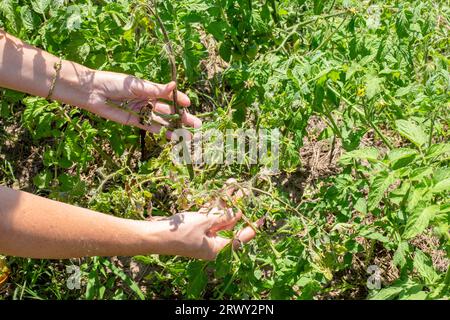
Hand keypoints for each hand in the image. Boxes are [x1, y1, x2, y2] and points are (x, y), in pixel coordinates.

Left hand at [83, 70, 201, 137]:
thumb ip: (156, 89)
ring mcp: (141, 111)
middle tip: (196, 125)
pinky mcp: (134, 121)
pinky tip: (171, 136)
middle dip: (182, 118)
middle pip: (168, 110)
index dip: (179, 100)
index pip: (168, 95)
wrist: (92, 92)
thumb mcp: (137, 85)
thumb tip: (174, 85)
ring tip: (187, 135)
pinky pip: (150, 127)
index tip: (189, 104)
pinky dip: (160, 131)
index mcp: (148, 88)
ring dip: (174, 127)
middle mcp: (147, 100)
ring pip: (162, 120)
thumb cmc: (113, 83)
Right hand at [149, 181, 263, 259]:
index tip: (263, 217)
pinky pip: (209, 216)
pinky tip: (221, 191)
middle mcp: (213, 243)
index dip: (252, 226)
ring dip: (226, 202)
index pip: (241, 238)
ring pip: (219, 217)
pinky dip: (214, 205)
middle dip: (237, 207)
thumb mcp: (205, 222)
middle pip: (230, 224)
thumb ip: (222, 217)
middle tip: (247, 192)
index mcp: (218, 249)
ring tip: (235, 185)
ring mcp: (204, 235)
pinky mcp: (195, 227)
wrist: (155, 236)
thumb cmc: (181, 233)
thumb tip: (237, 212)